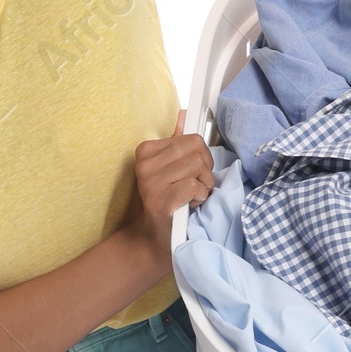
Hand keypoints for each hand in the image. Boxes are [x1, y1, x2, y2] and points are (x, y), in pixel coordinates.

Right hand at [124, 111, 214, 269]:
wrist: (155, 237)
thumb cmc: (167, 200)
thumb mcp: (169, 168)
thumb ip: (175, 142)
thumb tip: (183, 114)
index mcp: (146, 151)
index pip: (190, 139)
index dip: (200, 156)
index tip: (193, 171)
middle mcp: (145, 165)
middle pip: (196, 150)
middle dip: (205, 169)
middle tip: (197, 185)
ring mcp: (151, 183)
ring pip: (197, 167)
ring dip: (204, 184)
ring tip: (194, 195)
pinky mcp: (160, 200)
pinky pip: (194, 185)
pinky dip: (200, 195)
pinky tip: (192, 203)